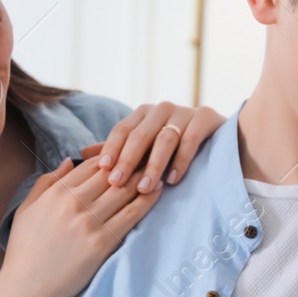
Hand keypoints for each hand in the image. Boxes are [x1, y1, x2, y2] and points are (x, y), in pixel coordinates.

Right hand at [0, 155, 158, 296]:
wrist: (25, 288)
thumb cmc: (24, 251)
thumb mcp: (27, 208)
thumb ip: (47, 181)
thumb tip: (69, 160)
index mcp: (57, 192)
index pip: (93, 164)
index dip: (114, 156)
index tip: (128, 154)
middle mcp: (74, 202)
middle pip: (112, 172)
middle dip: (133, 161)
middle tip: (152, 156)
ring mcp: (89, 222)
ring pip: (124, 190)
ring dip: (144, 176)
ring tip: (159, 169)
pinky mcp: (102, 242)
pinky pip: (130, 215)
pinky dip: (147, 200)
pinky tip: (158, 191)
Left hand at [86, 102, 224, 192]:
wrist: (216, 138)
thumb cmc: (171, 145)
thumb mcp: (143, 147)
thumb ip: (116, 149)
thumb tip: (81, 155)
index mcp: (142, 114)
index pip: (122, 130)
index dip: (112, 149)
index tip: (103, 170)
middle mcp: (161, 109)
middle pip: (140, 134)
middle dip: (128, 160)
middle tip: (117, 182)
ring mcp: (184, 112)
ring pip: (165, 139)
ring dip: (154, 165)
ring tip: (145, 188)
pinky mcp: (206, 118)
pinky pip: (191, 140)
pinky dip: (181, 160)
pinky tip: (173, 180)